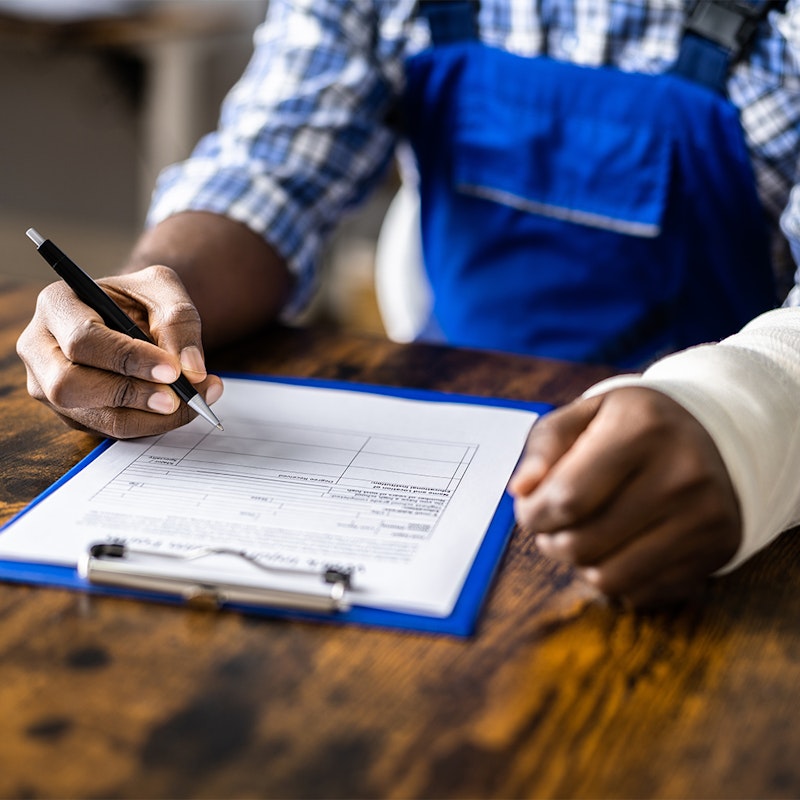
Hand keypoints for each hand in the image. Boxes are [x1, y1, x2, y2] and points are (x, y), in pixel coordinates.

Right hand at [16, 265, 222, 438]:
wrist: (138, 317)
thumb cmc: (144, 300)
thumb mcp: (165, 292)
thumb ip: (180, 322)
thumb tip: (192, 369)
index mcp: (57, 304)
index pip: (82, 339)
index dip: (128, 358)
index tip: (172, 370)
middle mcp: (41, 347)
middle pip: (68, 385)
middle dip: (130, 394)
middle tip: (178, 397)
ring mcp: (49, 386)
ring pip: (92, 416)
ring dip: (147, 416)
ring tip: (190, 403)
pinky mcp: (71, 413)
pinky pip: (109, 430)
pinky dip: (149, 423)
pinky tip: (178, 409)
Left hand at [508, 387, 740, 607]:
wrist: (720, 434)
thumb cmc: (635, 424)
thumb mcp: (587, 413)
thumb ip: (545, 446)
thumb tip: (521, 490)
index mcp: (642, 429)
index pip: (568, 499)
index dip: (533, 513)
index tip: (530, 507)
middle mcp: (682, 475)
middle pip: (583, 544)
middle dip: (551, 540)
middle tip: (553, 523)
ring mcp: (705, 517)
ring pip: (608, 578)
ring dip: (580, 565)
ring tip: (581, 536)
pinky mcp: (716, 550)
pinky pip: (641, 593)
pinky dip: (616, 578)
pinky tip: (618, 547)